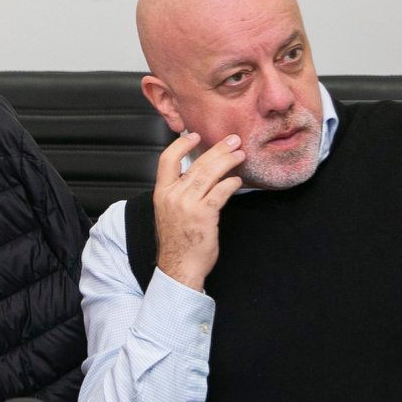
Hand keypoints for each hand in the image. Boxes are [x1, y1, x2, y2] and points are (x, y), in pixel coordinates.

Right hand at [152, 132, 245, 289]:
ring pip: (209, 174)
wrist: (179, 266)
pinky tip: (237, 181)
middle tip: (232, 140)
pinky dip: (231, 184)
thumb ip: (179, 192)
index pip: (167, 159)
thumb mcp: (169, 211)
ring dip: (228, 161)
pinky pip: (220, 192)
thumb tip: (198, 173)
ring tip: (240, 155)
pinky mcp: (203, 215)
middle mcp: (172, 195)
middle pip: (196, 163)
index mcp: (161, 193)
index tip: (195, 135)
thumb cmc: (177, 241)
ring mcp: (187, 205)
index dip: (181, 144)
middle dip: (217, 149)